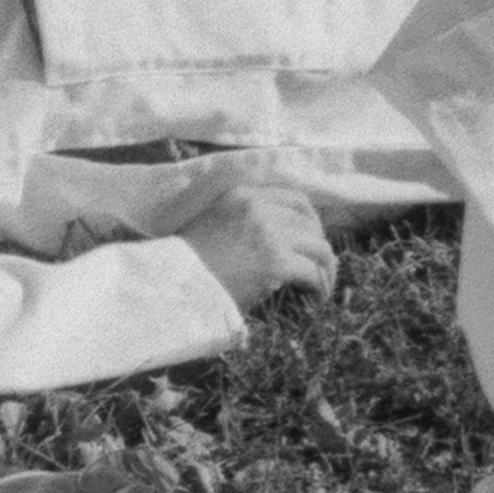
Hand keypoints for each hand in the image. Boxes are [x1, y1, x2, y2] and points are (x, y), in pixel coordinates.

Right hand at [179, 180, 335, 311]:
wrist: (169, 282)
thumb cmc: (184, 263)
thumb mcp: (210, 223)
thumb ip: (239, 219)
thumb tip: (275, 237)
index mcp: (241, 194)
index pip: (295, 199)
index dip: (310, 221)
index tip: (310, 241)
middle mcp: (258, 206)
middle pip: (311, 222)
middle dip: (319, 245)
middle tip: (318, 267)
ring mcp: (268, 233)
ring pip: (319, 247)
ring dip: (325, 268)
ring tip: (319, 286)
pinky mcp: (275, 261)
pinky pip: (313, 272)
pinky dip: (319, 286)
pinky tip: (314, 298)